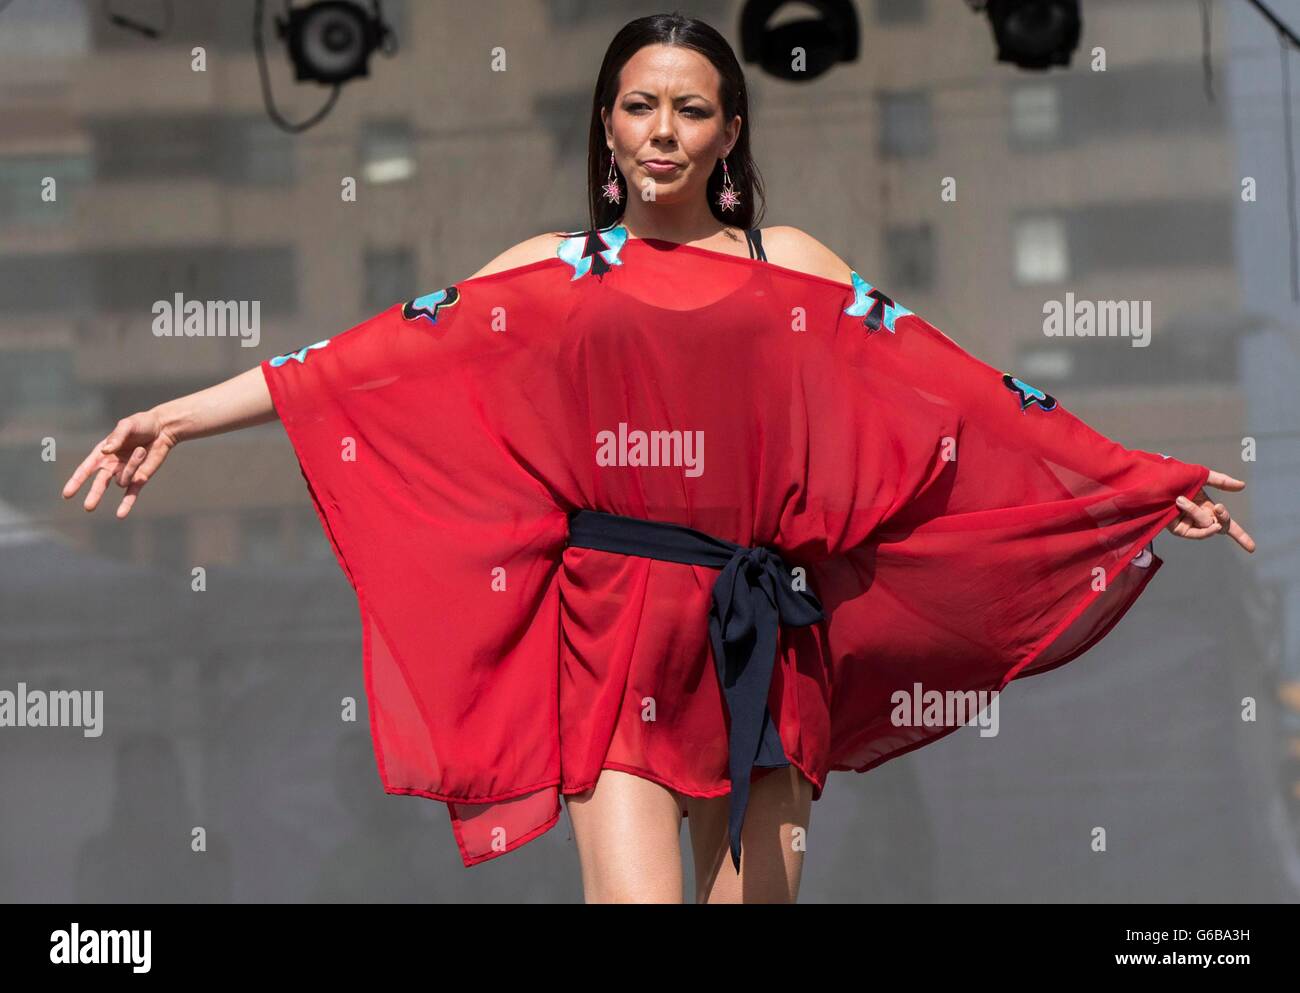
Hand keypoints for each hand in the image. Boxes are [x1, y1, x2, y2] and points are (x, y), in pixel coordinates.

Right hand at [61, 410, 178, 518]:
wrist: (163, 429)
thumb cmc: (141, 424)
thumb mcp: (127, 426)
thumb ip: (116, 438)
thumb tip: (106, 450)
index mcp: (103, 453)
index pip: (86, 469)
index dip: (76, 481)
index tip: (67, 494)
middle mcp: (111, 466)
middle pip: (99, 484)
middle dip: (94, 495)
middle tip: (88, 507)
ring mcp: (125, 473)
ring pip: (122, 480)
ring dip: (132, 466)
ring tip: (142, 450)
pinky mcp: (139, 479)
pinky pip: (131, 494)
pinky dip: (126, 504)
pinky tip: (120, 515)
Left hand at [1164, 468, 1254, 552]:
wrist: (1151, 481)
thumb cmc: (1173, 477)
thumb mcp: (1200, 477)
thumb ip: (1221, 481)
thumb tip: (1242, 485)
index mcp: (1206, 506)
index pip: (1226, 523)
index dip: (1240, 536)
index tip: (1252, 549)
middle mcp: (1199, 517)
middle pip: (1221, 527)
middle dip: (1223, 518)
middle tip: (1218, 507)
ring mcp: (1189, 524)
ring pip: (1207, 525)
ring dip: (1197, 512)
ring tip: (1180, 500)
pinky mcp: (1179, 530)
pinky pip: (1197, 534)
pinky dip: (1203, 529)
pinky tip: (1202, 521)